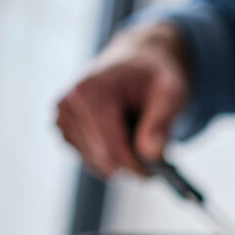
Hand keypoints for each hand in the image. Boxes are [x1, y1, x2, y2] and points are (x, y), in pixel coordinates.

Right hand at [55, 22, 189, 176]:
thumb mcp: (171, 93)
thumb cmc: (155, 77)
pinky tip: (125, 140)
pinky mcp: (64, 129)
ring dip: (123, 163)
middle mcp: (69, 105)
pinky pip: (91, 160)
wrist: (138, 62)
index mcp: (91, 92)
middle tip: (156, 166)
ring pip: (96, 163)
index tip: (158, 172)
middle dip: (132, 166)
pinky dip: (111, 158)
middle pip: (103, 159)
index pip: (112, 149)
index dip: (138, 167)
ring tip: (143, 143)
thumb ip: (162, 122)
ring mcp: (63, 118)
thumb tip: (152, 154)